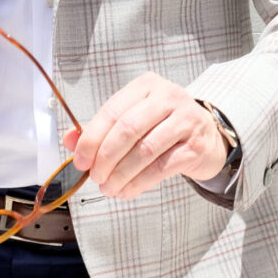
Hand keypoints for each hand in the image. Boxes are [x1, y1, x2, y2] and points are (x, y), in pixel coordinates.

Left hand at [63, 73, 228, 199]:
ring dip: (121, 174)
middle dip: (105, 158)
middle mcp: (168, 97)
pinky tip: (127, 190)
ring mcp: (186, 120)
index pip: (112, 111)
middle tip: (95, 177)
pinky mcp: (195, 146)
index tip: (80, 161)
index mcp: (146, 86)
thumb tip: (69, 140)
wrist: (208, 138)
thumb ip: (101, 128)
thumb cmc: (164, 127)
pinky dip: (139, 183)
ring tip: (109, 188)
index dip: (91, 139)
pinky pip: (161, 168)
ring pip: (144, 150)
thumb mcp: (133, 119)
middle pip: (128, 129)